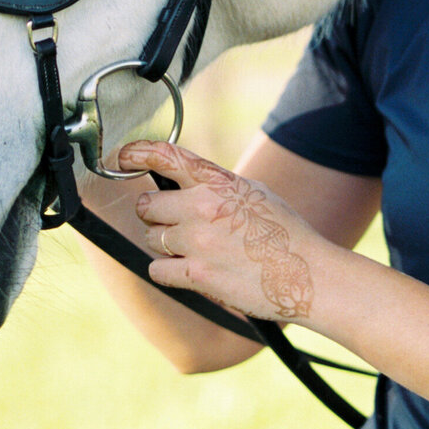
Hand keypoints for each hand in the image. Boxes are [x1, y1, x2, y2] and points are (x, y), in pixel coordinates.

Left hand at [116, 141, 320, 324]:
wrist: (306, 274)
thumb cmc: (283, 232)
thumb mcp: (252, 192)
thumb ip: (214, 186)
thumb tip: (181, 186)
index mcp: (218, 181)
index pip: (166, 157)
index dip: (136, 154)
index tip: (122, 157)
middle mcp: (203, 206)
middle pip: (146, 206)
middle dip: (154, 215)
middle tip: (173, 224)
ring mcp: (198, 241)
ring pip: (151, 238)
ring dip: (164, 245)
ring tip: (194, 250)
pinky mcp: (197, 275)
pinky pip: (158, 269)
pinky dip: (168, 272)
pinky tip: (190, 271)